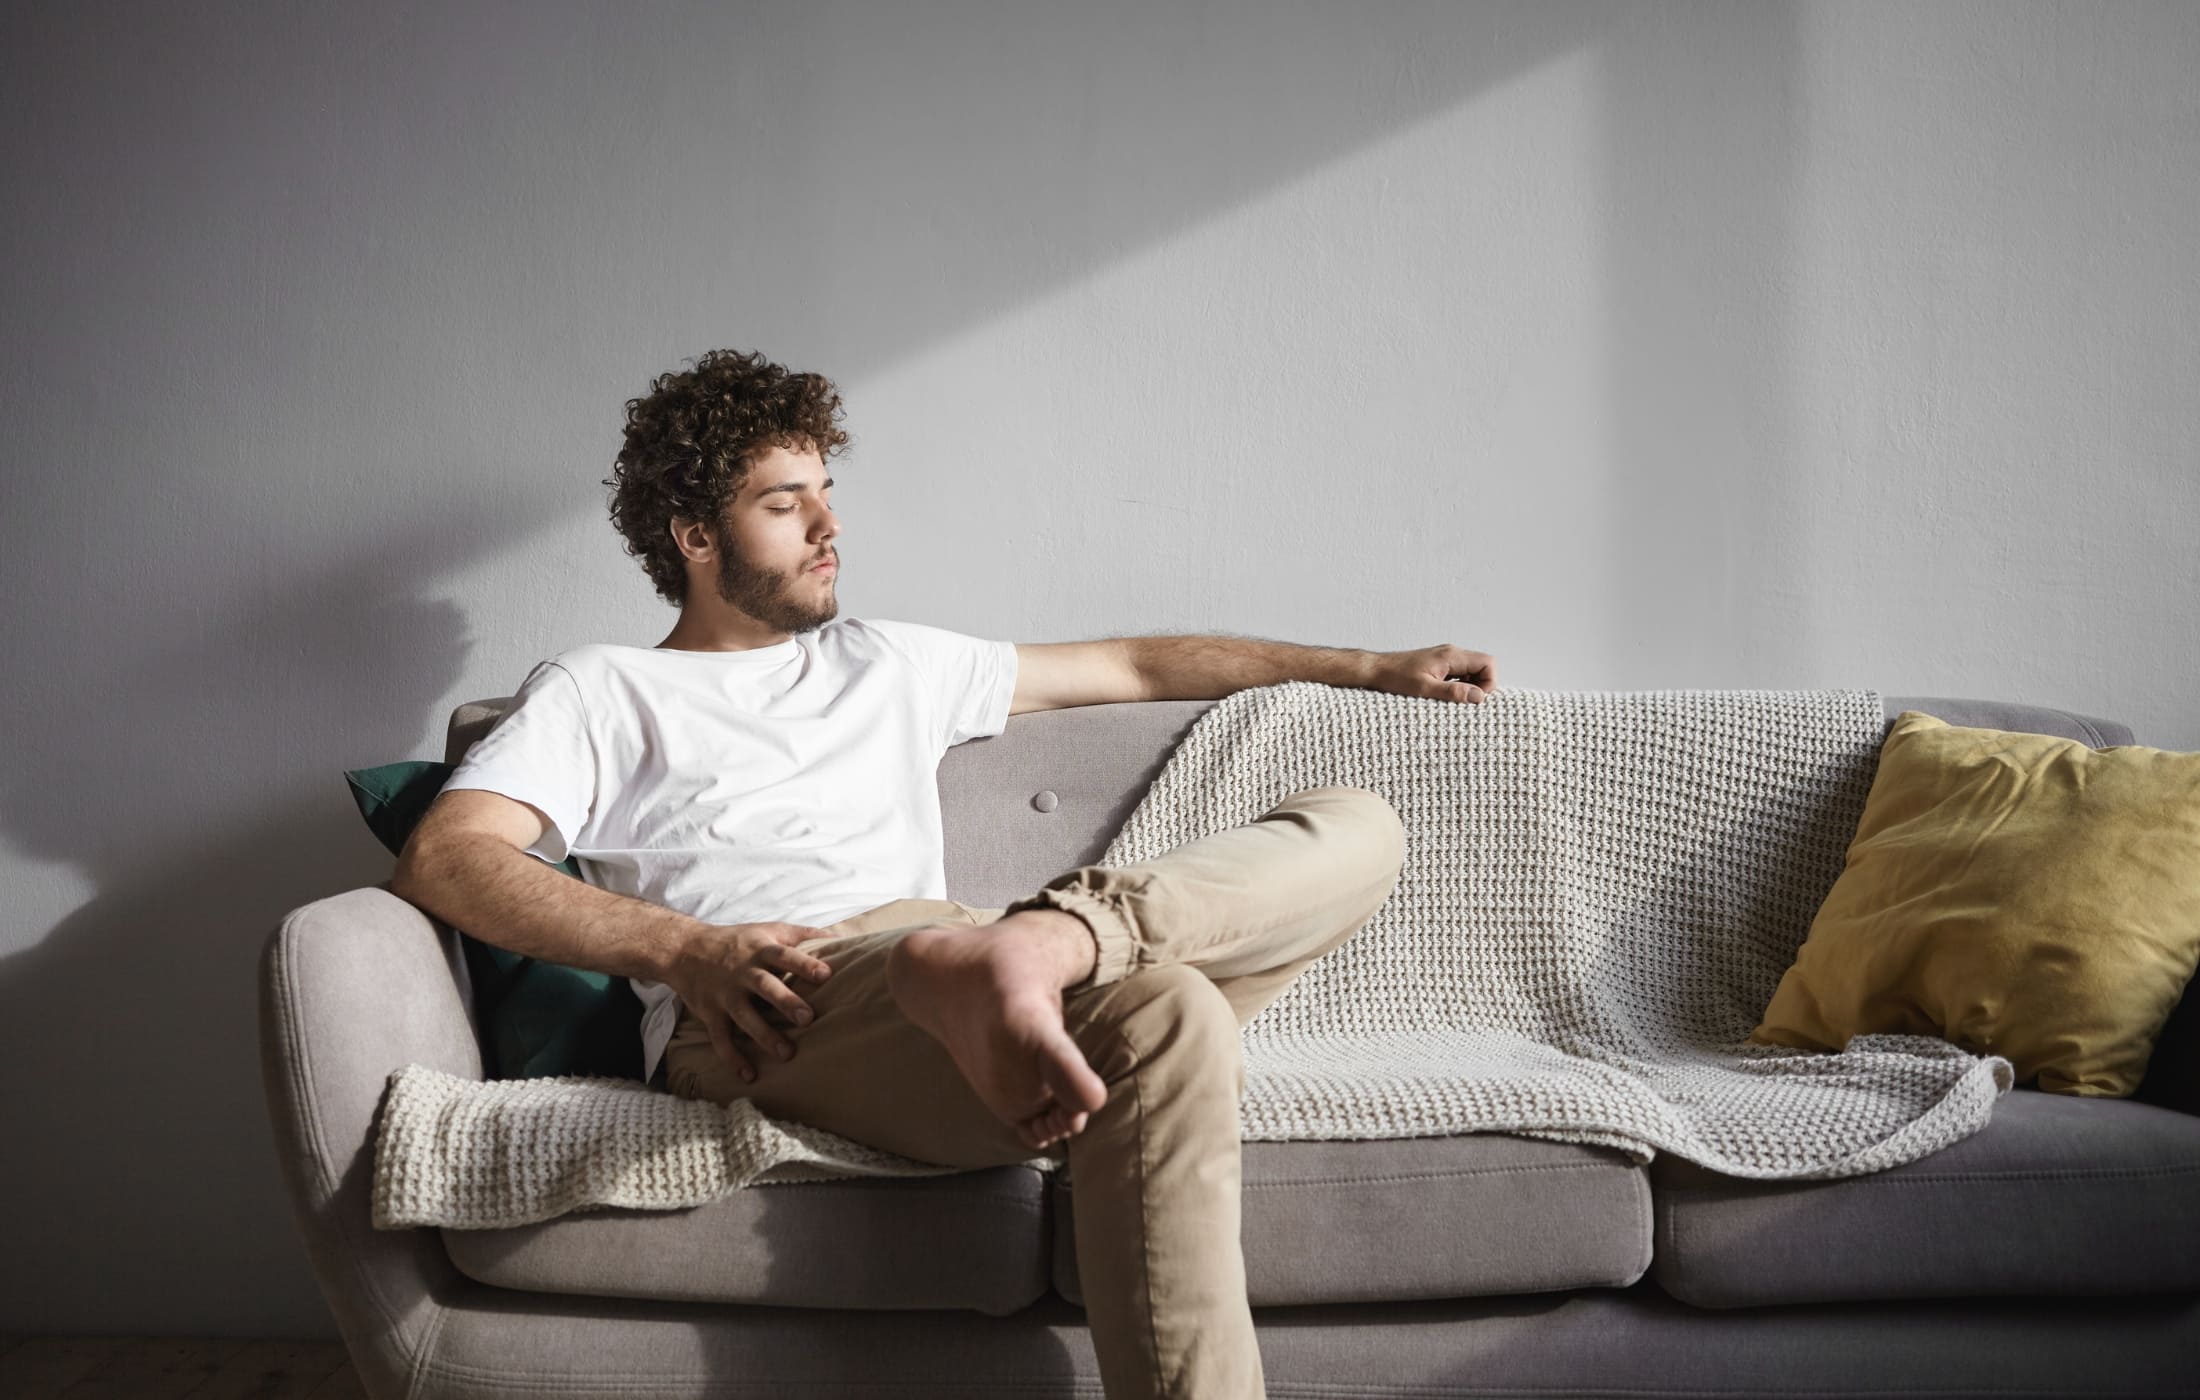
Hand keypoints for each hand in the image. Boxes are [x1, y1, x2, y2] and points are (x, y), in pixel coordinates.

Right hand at [662, 921, 841, 1082]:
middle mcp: (742, 972)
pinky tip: (750, 1075)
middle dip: (786, 1002)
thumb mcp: (767, 929)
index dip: (804, 964)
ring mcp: (724, 994)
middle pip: (765, 986)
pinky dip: (733, 1058)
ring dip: (764, 1035)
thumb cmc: (736, 941)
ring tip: (787, 1054)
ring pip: (745, 1016)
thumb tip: (837, 936)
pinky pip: (721, 1039)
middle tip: (808, 1018)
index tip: (826, 974)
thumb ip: (801, 934)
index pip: (784, 955)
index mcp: (760, 950)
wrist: (684, 949)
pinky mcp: (710, 1013)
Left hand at [1369, 644, 1498, 702]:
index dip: (1489, 683)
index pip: (1488, 663)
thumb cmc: (1395, 677)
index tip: (1474, 700)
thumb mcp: (1425, 689)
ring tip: (1452, 701)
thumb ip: (1453, 692)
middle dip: (1480, 687)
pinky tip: (1444, 697)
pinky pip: (1459, 674)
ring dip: (1468, 688)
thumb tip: (1479, 696)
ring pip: (1472, 672)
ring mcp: (1446, 659)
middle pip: (1483, 667)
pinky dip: (1458, 686)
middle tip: (1464, 703)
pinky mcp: (1439, 665)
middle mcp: (1452, 653)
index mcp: (1452, 656)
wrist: (1375, 669)